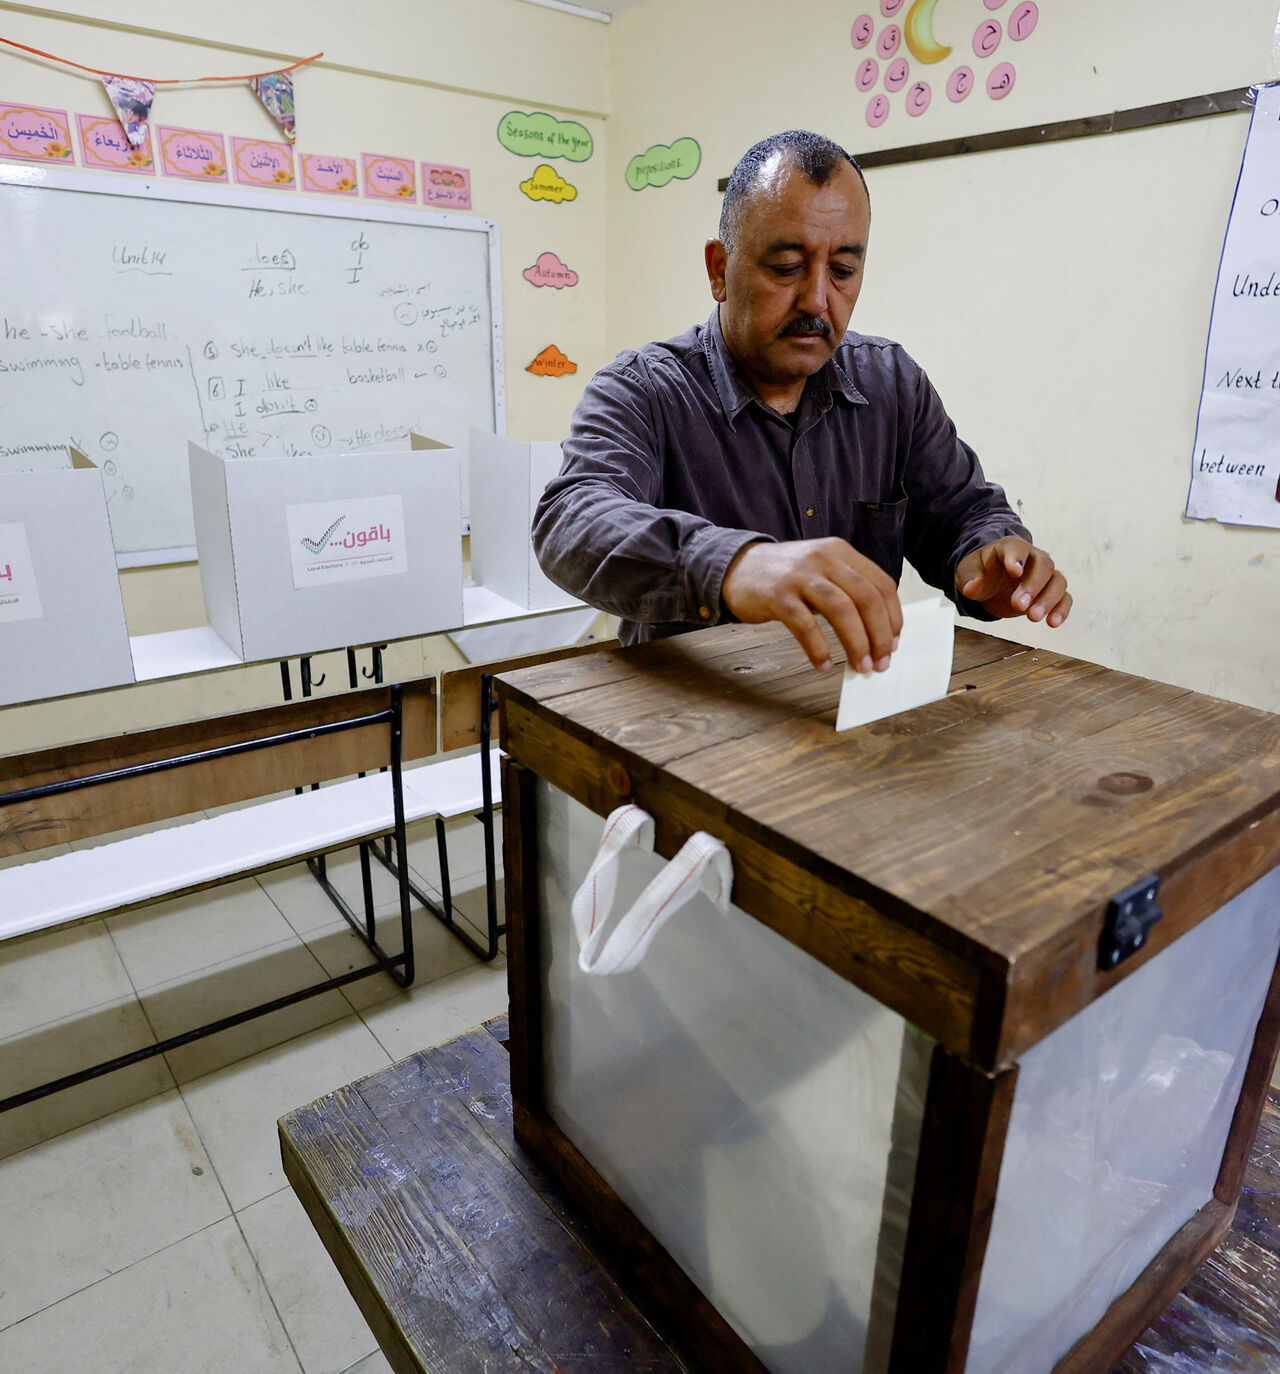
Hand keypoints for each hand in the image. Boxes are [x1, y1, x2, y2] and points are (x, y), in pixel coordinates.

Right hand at [721, 537, 902, 671]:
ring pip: (841, 610)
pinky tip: (823, 664)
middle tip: (880, 662)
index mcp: (841, 553)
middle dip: (879, 635)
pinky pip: (805, 625)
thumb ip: (848, 591)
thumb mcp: (822, 570)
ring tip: (860, 666)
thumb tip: (877, 632)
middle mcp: (824, 559)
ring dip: (856, 643)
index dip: (892, 618)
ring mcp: (800, 576)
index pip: (881, 585)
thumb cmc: (786, 576)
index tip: (892, 644)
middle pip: (866, 598)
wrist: (738, 567)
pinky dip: (818, 648)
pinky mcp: (778, 596)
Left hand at [955, 537, 1071, 626]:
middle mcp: (1033, 558)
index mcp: (1010, 548)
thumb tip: (971, 587)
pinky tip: (1053, 622)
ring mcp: (1045, 575)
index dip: (1017, 558)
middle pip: (1043, 565)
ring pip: (1057, 581)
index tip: (1014, 571)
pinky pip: (1064, 598)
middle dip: (1032, 586)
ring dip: (1048, 600)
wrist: (991, 583)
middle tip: (1018, 605)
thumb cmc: (981, 572)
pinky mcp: (1050, 592)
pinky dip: (1061, 609)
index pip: (1017, 548)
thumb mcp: (967, 572)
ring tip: (1032, 617)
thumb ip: (970, 577)